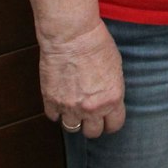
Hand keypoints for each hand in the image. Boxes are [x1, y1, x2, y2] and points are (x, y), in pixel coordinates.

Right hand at [41, 21, 125, 137]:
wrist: (72, 35)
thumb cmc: (97, 44)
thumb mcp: (116, 68)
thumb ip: (111, 90)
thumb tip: (107, 100)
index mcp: (112, 99)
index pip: (114, 125)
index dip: (110, 122)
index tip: (107, 119)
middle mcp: (92, 108)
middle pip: (92, 132)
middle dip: (92, 124)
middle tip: (89, 115)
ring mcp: (70, 106)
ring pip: (72, 128)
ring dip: (73, 119)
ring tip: (74, 108)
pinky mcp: (51, 100)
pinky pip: (53, 116)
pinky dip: (56, 110)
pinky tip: (60, 100)